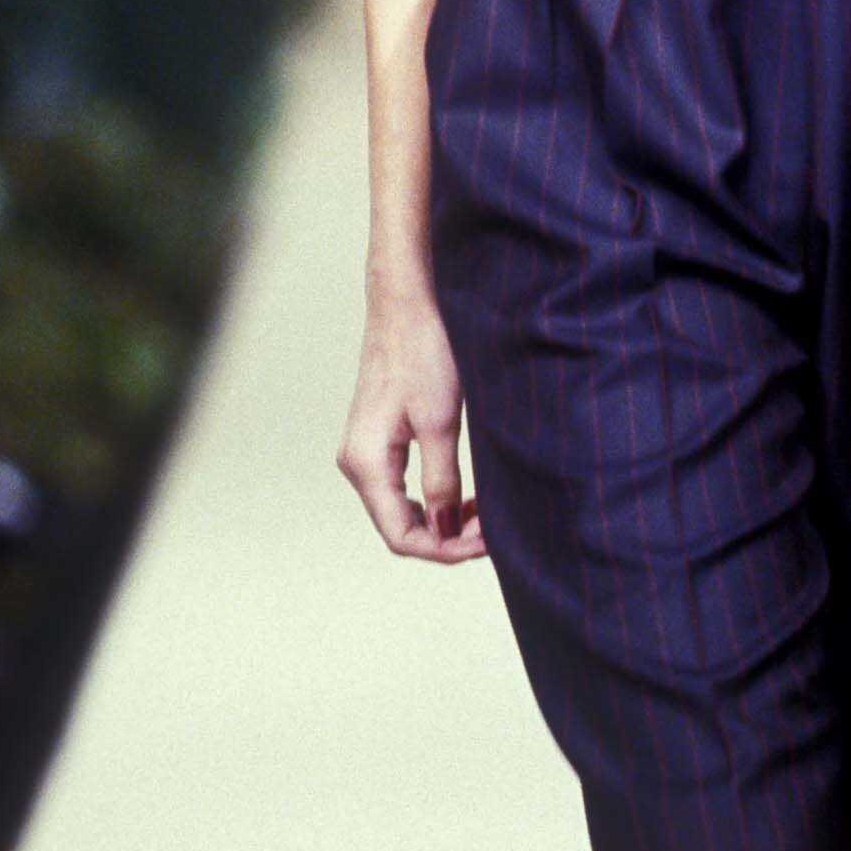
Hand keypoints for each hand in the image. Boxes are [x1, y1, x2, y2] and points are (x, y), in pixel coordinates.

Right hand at [337, 289, 487, 560]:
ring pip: (403, 509)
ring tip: (483, 514)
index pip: (402, 535)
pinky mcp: (380, 438)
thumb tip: (444, 530)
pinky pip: (404, 486)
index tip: (486, 543)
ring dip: (442, 519)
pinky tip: (464, 495)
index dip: (445, 550)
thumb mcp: (440, 421)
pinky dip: (435, 498)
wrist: (408, 300)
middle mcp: (358, 462)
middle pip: (400, 527)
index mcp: (366, 463)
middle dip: (447, 538)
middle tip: (492, 529)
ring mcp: (367, 450)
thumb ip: (442, 480)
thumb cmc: (423, 350)